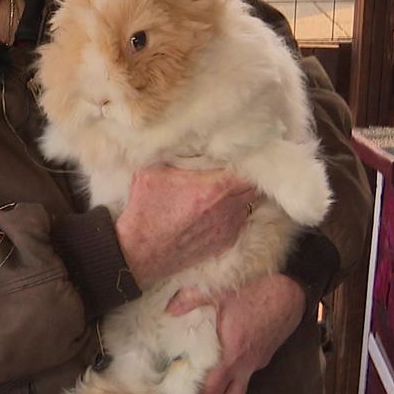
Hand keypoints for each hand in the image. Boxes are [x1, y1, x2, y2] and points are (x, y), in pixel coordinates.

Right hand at [115, 165, 256, 288]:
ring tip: (226, 189)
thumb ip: (176, 155)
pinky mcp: (224, 244)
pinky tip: (217, 210)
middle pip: (253, 188)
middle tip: (235, 170)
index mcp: (213, 188)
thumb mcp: (154, 172)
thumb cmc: (145, 210)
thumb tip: (184, 141)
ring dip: (240, 196)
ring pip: (247, 205)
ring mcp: (227, 228)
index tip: (239, 155)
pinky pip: (239, 223)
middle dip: (247, 177)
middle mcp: (226, 208)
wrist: (140, 252)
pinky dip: (233, 214)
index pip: (248, 170)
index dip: (248, 160)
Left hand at [167, 273, 304, 393]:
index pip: (212, 390)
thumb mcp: (220, 292)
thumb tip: (170, 309)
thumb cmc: (256, 293)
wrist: (289, 294)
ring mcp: (255, 364)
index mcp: (231, 353)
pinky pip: (246, 377)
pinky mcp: (262, 358)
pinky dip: (232, 379)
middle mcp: (244, 365)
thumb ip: (192, 300)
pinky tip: (223, 367)